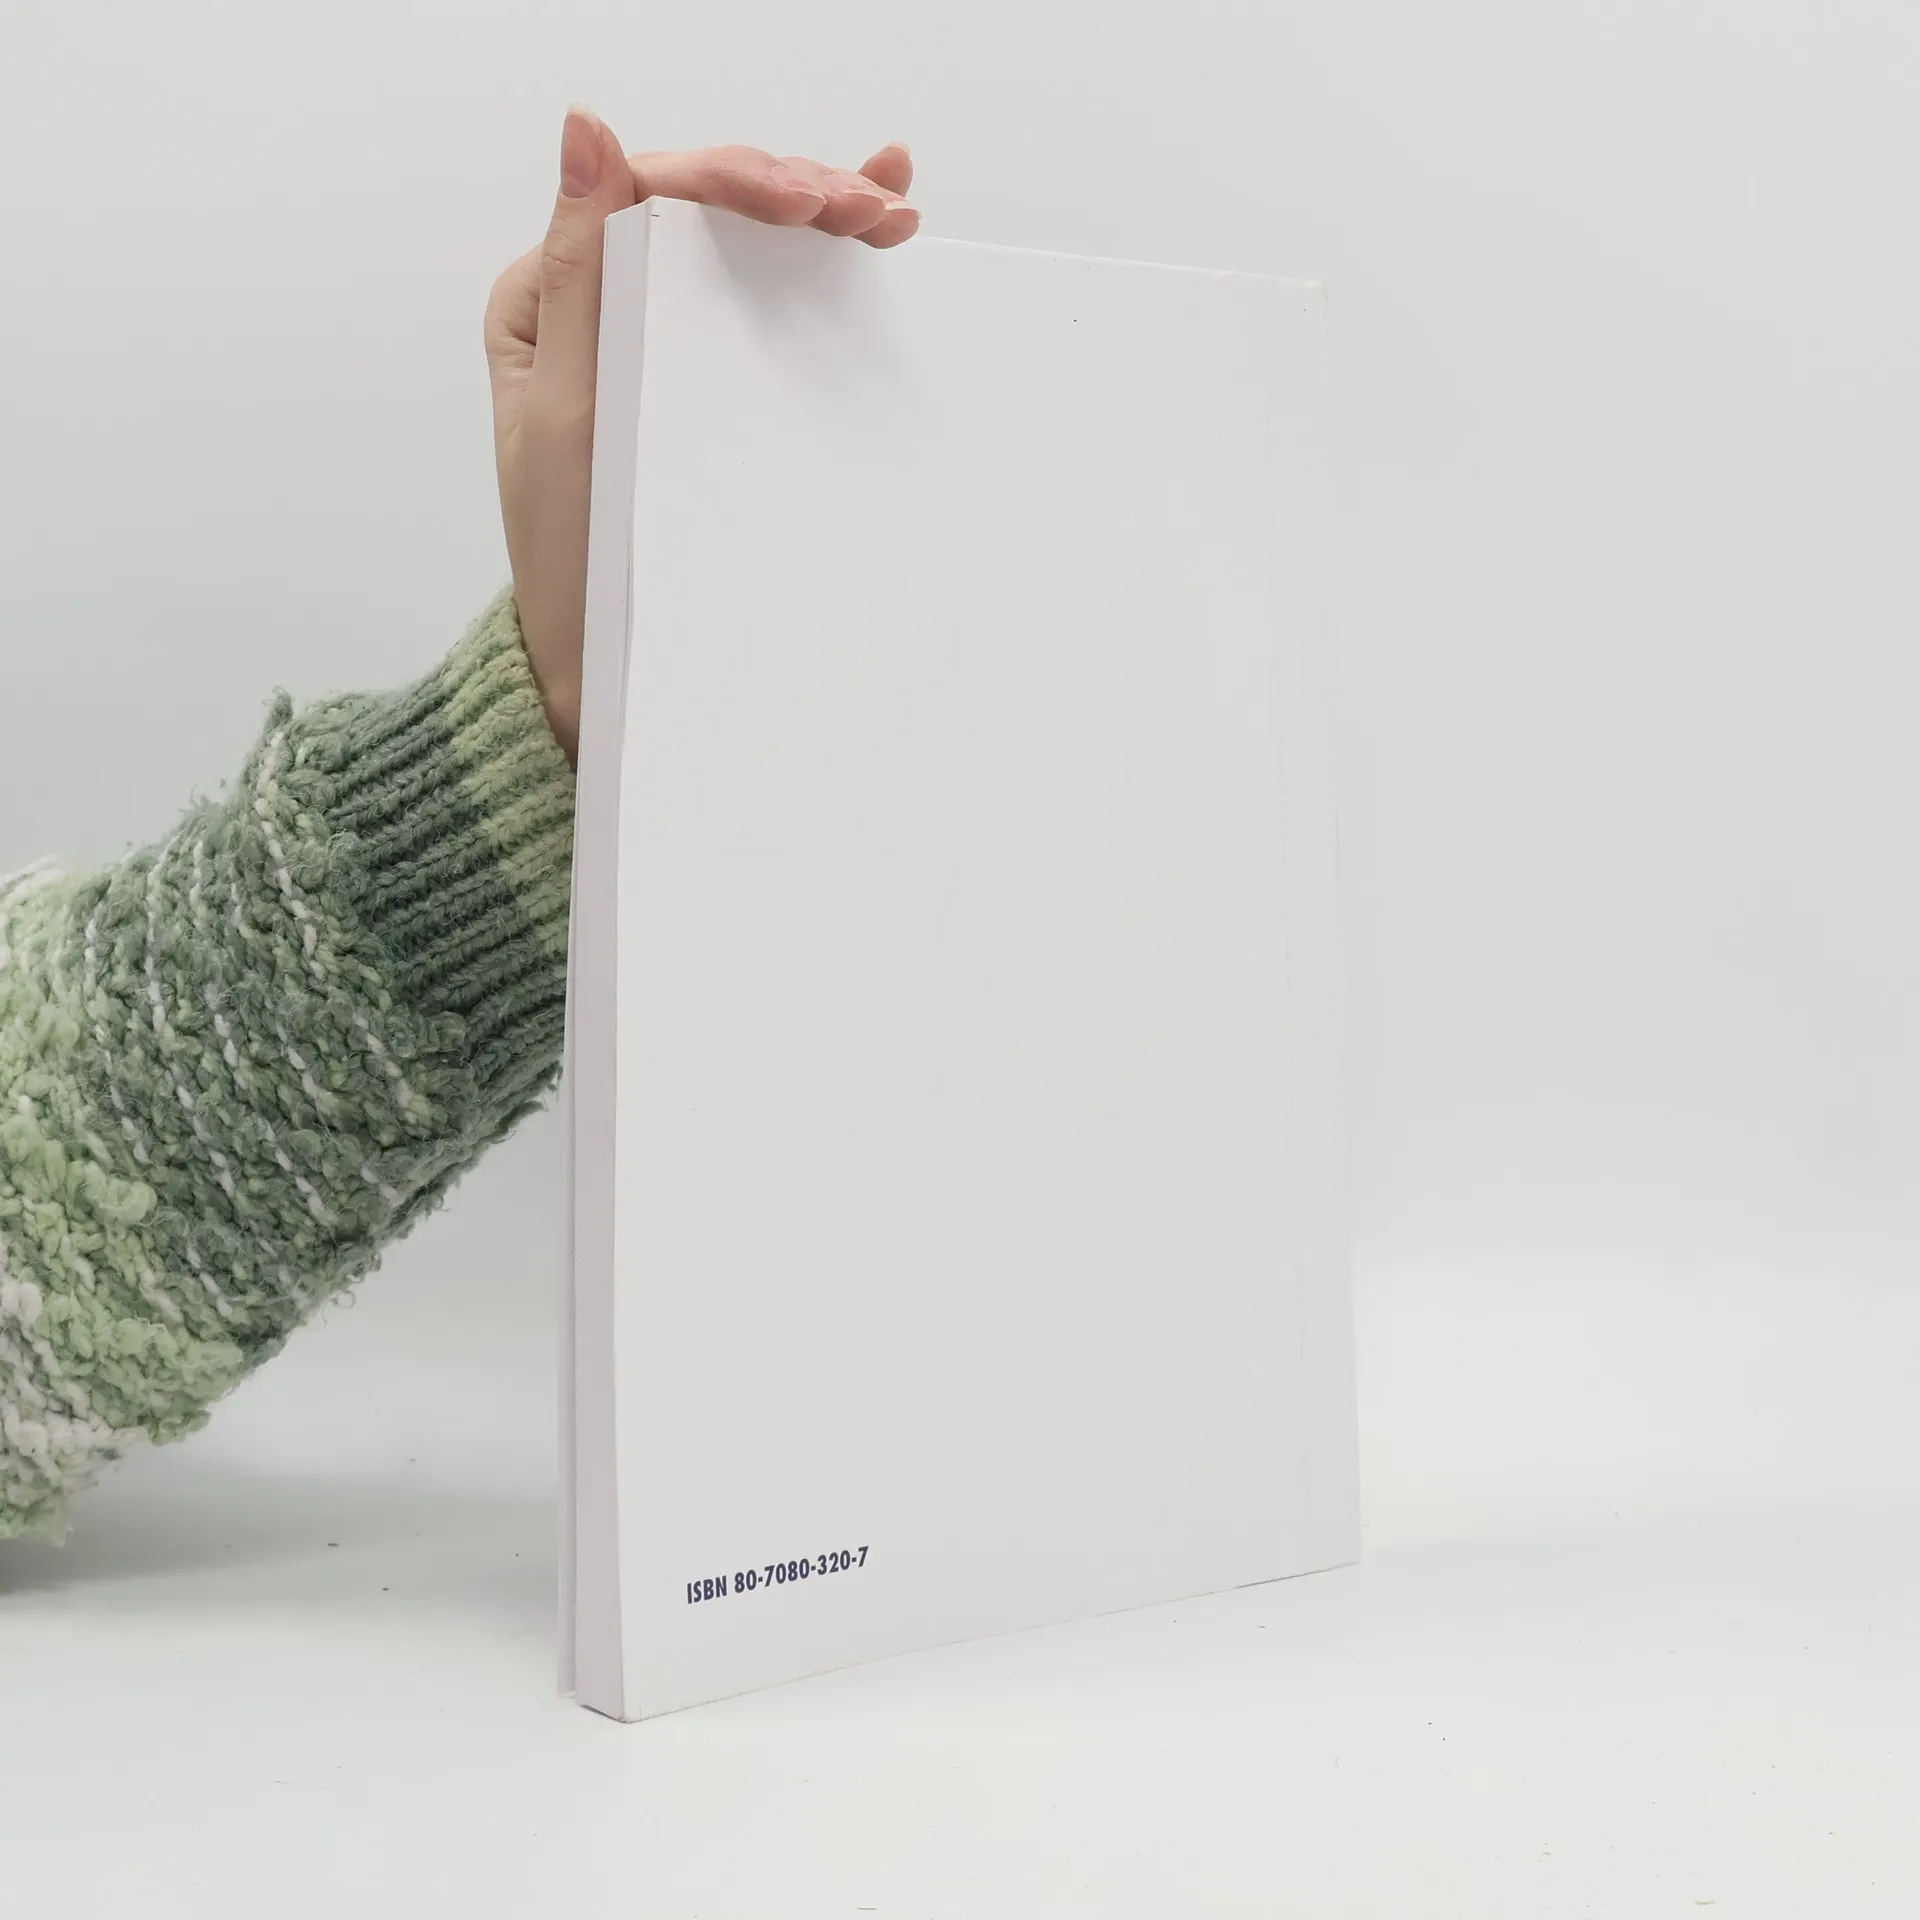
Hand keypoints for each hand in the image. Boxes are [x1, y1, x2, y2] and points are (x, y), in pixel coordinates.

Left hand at [485, 110, 917, 762]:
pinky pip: (752, 298)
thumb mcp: (567, 414)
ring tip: (890, 209)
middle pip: (702, 209)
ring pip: (736, 245)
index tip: (813, 205)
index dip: (736, 181)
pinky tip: (870, 227)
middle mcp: (596, 302)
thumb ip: (580, 275)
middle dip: (793, 192)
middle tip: (876, 206)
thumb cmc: (569, 559)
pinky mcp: (693, 377)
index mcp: (548, 297)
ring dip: (817, 215)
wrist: (594, 661)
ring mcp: (649, 336)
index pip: (648, 196)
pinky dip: (814, 261)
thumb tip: (586, 133)